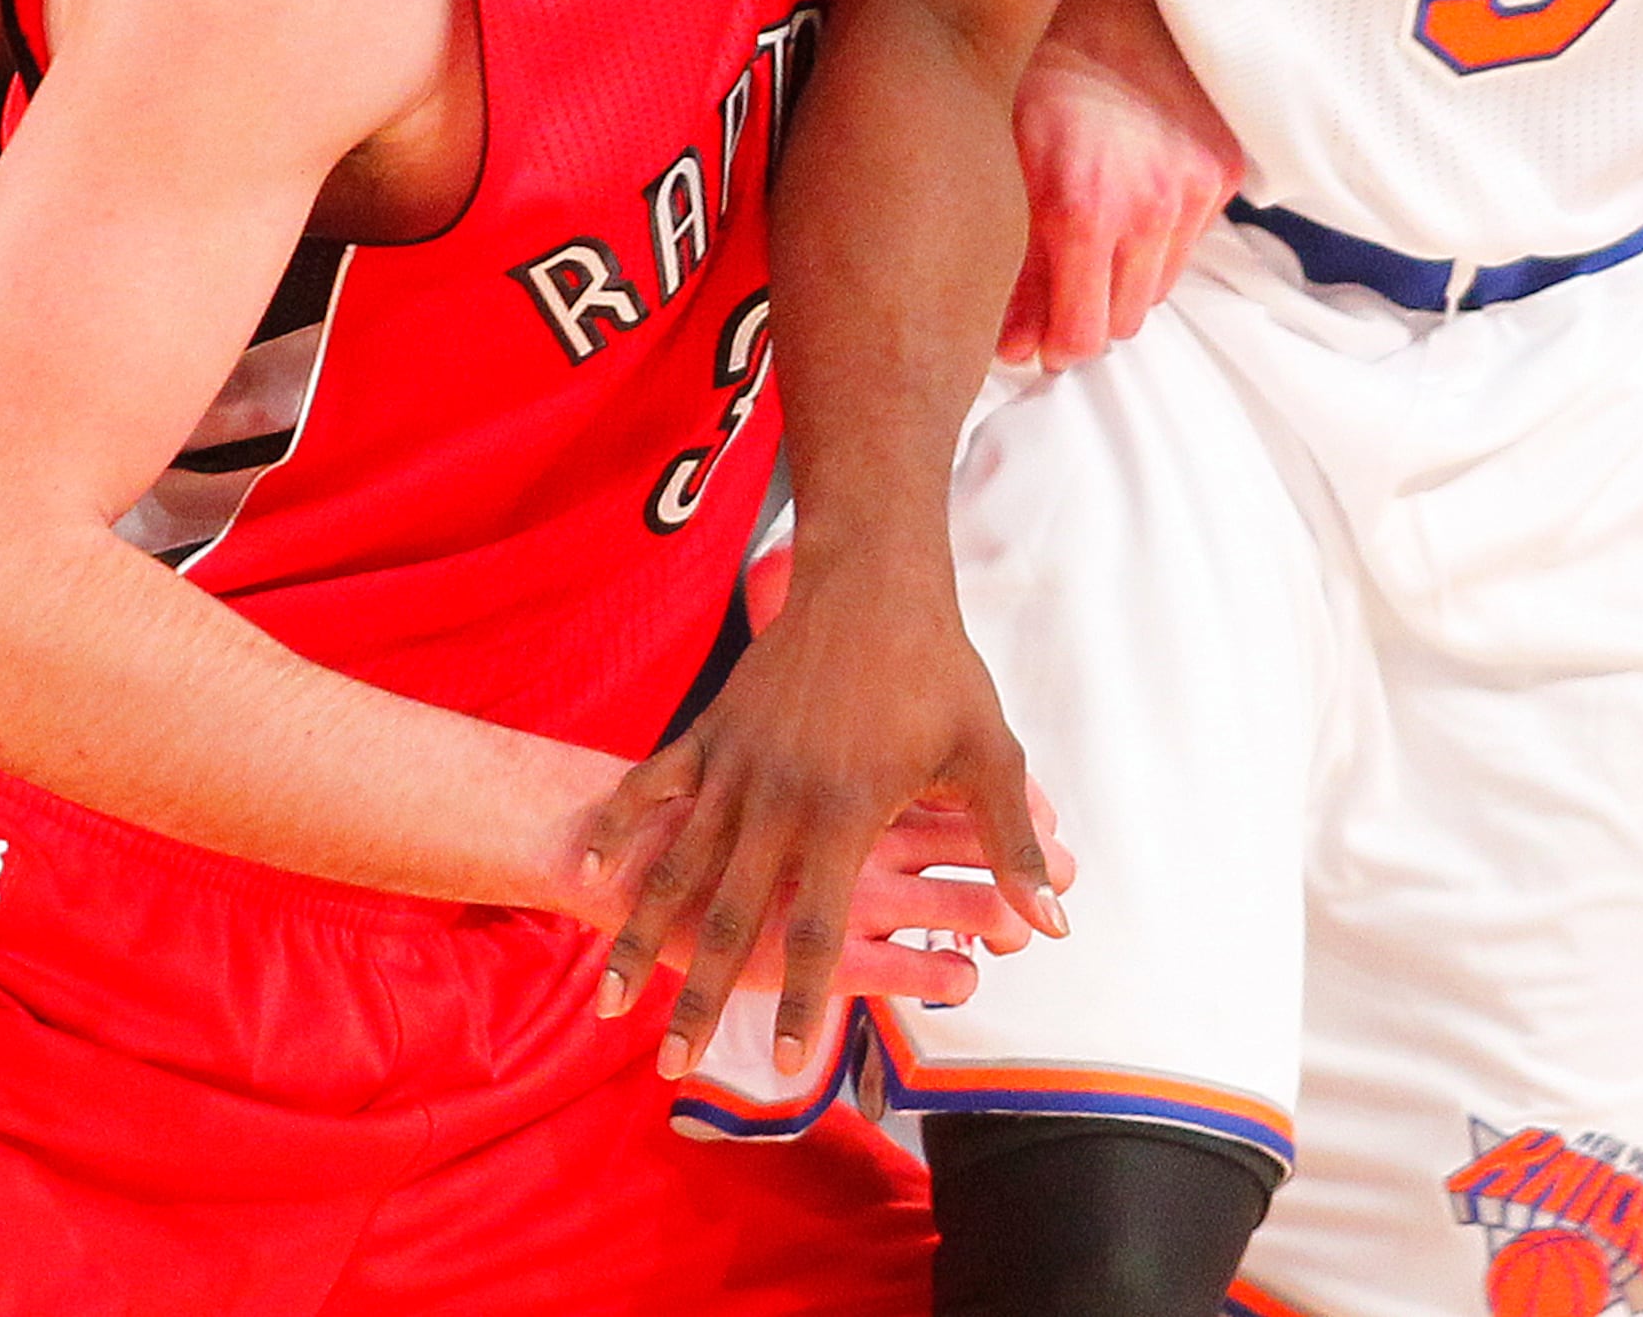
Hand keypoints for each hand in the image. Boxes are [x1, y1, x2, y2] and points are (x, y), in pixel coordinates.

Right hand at [585, 587, 1064, 1079]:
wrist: (873, 578)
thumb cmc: (938, 671)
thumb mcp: (989, 755)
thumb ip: (1012, 846)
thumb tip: (1054, 923)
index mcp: (846, 811)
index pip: (819, 928)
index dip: (802, 997)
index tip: (787, 1061)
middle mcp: (778, 797)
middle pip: (729, 916)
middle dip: (697, 996)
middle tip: (670, 1064)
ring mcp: (734, 763)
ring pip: (676, 865)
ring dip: (639, 935)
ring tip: (611, 1001)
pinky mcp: (709, 728)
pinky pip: (652, 785)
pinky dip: (621, 828)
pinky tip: (589, 871)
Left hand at [1001, 0, 1238, 371]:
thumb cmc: (1022, 74)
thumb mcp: (994, 172)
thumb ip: (1008, 269)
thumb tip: (1013, 350)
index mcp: (1082, 210)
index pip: (1082, 337)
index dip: (1048, 348)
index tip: (1028, 342)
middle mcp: (1150, 205)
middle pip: (1125, 321)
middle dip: (1083, 316)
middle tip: (1050, 294)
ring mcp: (1195, 184)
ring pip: (1160, 283)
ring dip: (1122, 279)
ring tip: (1084, 243)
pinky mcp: (1224, 162)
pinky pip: (1192, 235)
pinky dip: (1159, 234)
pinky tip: (1123, 199)